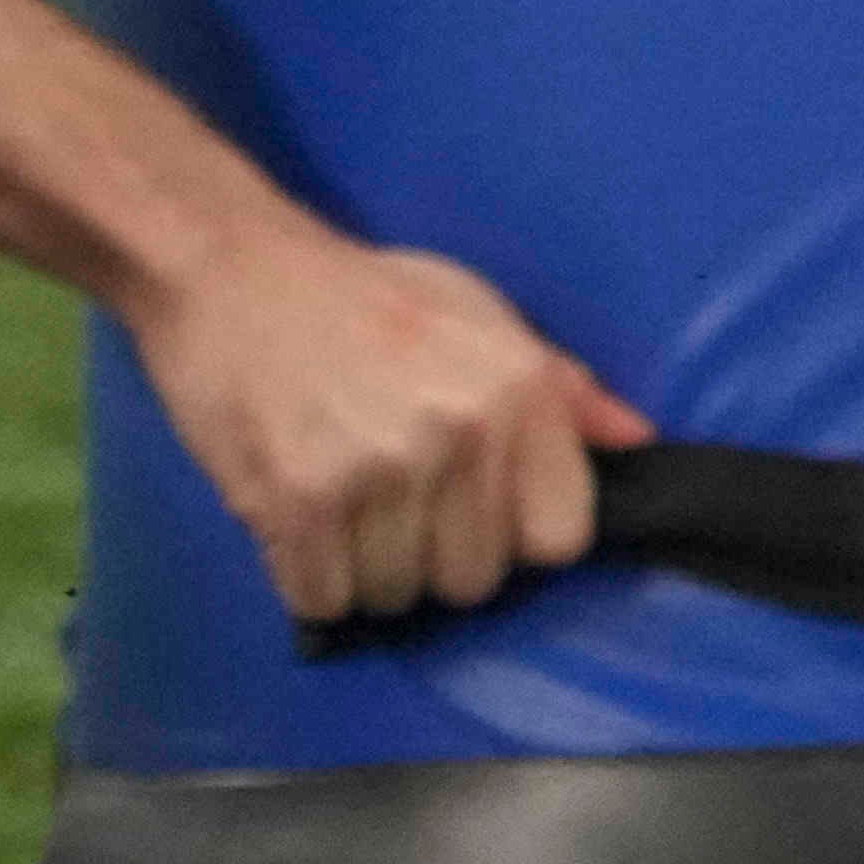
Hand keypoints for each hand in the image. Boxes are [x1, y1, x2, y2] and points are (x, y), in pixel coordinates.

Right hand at [130, 214, 655, 626]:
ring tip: (338, 490)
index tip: (472, 502)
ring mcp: (378, 468)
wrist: (227, 265)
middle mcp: (459, 429)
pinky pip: (322, 598)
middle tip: (386, 486)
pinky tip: (295, 510)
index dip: (513, 532)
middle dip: (430, 553)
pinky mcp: (299, 499)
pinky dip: (304, 574)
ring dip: (363, 567)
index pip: (559, 538)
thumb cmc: (360, 293)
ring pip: (397, 597)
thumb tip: (636, 441)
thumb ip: (557, 386)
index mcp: (515, 386)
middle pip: (473, 582)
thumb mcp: (473, 311)